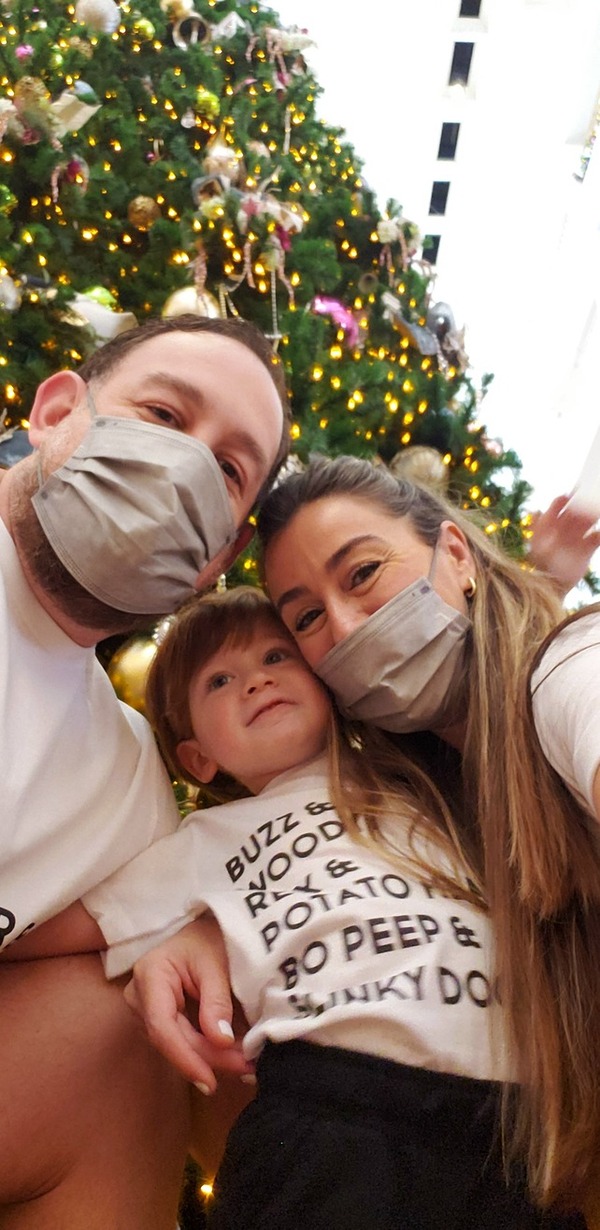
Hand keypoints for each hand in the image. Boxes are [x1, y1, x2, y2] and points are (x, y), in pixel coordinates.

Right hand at [123, 916, 253, 1091]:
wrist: (206, 928)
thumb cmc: (210, 937)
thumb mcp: (217, 963)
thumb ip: (217, 1001)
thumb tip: (220, 1041)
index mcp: (150, 974)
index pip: (162, 1026)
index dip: (185, 1057)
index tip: (209, 1081)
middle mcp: (140, 995)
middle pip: (171, 1039)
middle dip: (209, 1058)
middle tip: (248, 1069)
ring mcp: (147, 1008)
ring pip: (177, 1044)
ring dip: (211, 1057)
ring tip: (246, 1064)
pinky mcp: (160, 1017)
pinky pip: (181, 1039)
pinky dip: (207, 1049)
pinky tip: (233, 1056)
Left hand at [528, 495, 599, 596]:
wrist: (550, 587)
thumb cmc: (540, 566)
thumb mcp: (537, 546)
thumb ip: (537, 528)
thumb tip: (535, 510)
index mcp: (551, 524)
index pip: (558, 505)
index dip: (564, 498)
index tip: (570, 494)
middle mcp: (564, 527)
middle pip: (577, 509)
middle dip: (583, 503)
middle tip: (591, 496)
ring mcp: (576, 537)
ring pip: (588, 520)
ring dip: (594, 515)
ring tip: (596, 512)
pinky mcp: (587, 549)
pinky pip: (597, 537)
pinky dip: (599, 534)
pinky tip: (598, 533)